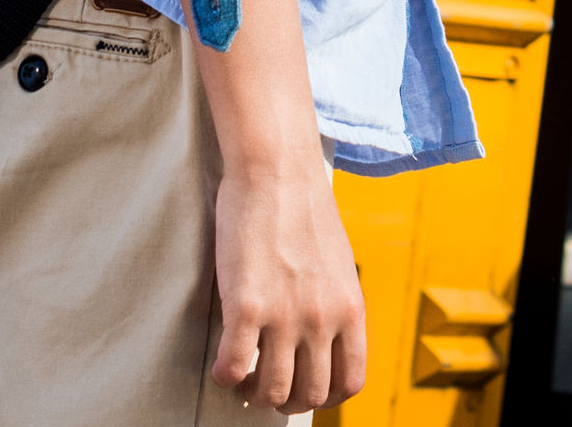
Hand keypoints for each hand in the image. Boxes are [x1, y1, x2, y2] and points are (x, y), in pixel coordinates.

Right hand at [209, 154, 367, 413]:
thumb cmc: (304, 210)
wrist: (277, 171)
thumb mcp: (339, 264)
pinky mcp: (248, 305)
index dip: (327, 399)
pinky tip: (220, 366)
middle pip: (310, 393)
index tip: (306, 392)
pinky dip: (224, 377)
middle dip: (287, 401)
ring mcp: (286, 315)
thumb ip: (335, 304)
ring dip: (253, 393)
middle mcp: (323, 319)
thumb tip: (325, 336)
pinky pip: (233, 366)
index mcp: (350, 309)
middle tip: (267, 388)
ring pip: (271, 389)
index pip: (350, 382)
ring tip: (243, 379)